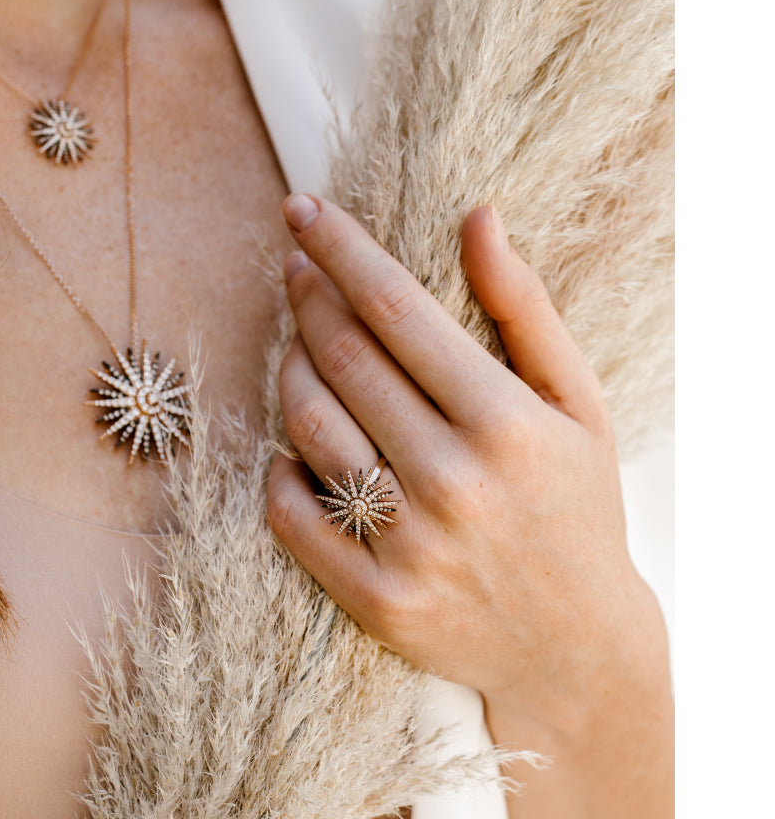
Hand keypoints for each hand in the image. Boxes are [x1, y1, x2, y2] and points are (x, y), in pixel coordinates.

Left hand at [267, 193, 667, 734]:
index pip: (398, 309)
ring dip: (288, 370)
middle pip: (345, 359)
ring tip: (296, 346)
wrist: (576, 646)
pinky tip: (291, 443)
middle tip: (295, 267)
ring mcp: (410, 545)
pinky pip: (292, 513)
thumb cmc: (576, 505)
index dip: (342, 250)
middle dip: (308, 297)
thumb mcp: (577, 403)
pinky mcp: (376, 598)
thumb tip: (477, 216)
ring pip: (311, 426)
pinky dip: (279, 467)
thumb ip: (524, 308)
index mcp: (507, 422)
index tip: (302, 209)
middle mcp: (454, 480)